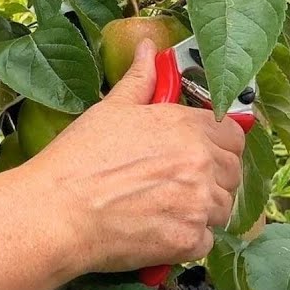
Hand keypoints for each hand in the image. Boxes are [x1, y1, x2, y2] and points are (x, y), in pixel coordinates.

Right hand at [16, 39, 246, 274]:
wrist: (56, 211)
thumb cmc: (77, 160)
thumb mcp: (109, 110)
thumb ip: (140, 80)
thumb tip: (149, 49)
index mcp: (185, 126)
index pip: (233, 134)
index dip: (216, 143)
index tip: (198, 151)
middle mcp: (200, 163)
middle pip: (232, 173)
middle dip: (209, 177)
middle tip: (170, 182)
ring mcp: (199, 204)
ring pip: (222, 208)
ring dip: (199, 209)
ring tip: (159, 206)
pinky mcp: (190, 240)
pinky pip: (206, 240)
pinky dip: (186, 239)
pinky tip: (155, 228)